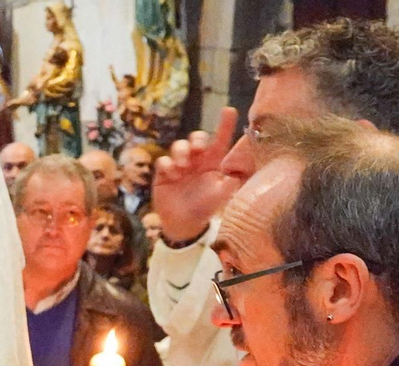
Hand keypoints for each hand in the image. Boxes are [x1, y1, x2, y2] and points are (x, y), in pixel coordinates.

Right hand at [152, 106, 241, 243]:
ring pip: (179, 146)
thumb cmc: (205, 208)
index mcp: (214, 162)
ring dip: (181, 152)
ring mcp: (180, 165)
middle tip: (197, 149)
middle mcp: (197, 160)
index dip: (225, 125)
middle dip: (196, 140)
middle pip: (197, 138)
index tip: (229, 110)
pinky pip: (163, 160)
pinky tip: (172, 175)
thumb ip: (228, 185)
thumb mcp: (221, 197)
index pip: (221, 140)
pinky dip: (167, 165)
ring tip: (182, 167)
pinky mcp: (164, 172)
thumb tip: (235, 176)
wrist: (183, 223)